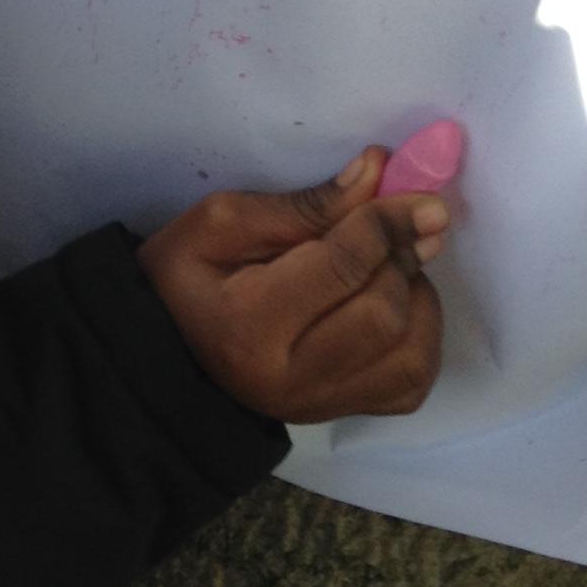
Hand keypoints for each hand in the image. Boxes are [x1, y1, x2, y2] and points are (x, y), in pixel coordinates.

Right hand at [137, 147, 447, 424]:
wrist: (164, 349)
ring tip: (389, 270)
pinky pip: (411, 386)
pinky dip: (421, 340)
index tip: (422, 197)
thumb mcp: (223, 221)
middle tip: (394, 229)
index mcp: (249, 323)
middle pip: (384, 315)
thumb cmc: (185, 277)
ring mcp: (319, 404)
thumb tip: (379, 173)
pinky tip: (395, 309)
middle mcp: (290, 378)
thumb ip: (306, 204)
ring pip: (411, 357)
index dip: (390, 224)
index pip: (343, 268)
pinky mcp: (340, 413)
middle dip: (400, 261)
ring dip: (417, 301)